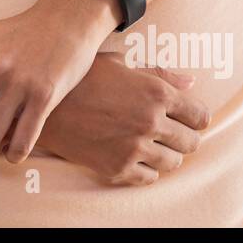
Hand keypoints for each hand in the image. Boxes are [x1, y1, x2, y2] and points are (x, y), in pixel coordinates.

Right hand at [40, 52, 210, 185]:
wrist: (42, 105)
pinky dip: (146, 170)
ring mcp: (135, 148)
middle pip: (191, 142)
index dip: (195, 117)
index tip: (185, 118)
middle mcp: (150, 122)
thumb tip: (190, 84)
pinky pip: (149, 178)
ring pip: (173, 163)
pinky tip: (133, 156)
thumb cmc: (81, 78)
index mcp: (156, 92)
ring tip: (149, 144)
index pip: (200, 116)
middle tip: (168, 132)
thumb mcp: (119, 64)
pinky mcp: (118, 168)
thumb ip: (159, 74)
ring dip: (165, 154)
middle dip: (183, 137)